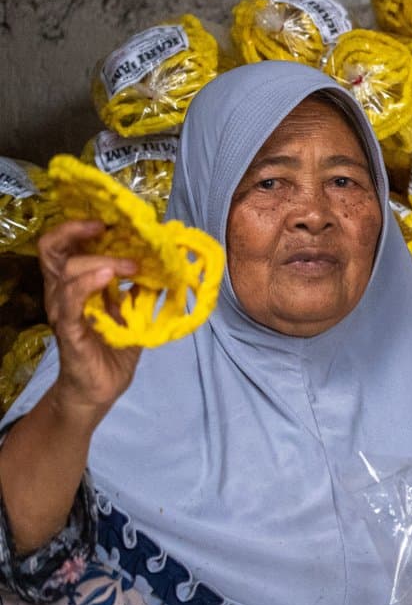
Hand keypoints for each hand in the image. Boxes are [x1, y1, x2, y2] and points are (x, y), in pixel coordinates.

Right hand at [37, 219, 142, 420]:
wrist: (102, 386)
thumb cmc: (114, 347)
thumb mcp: (134, 310)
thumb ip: (141, 286)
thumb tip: (164, 260)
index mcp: (76, 282)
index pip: (65, 244)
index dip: (79, 225)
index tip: (110, 218)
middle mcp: (63, 291)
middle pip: (54, 249)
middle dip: (80, 232)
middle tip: (111, 229)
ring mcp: (63, 309)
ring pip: (66, 271)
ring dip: (100, 261)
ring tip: (130, 265)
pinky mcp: (68, 329)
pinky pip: (69, 301)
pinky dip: (87, 285)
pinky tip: (107, 278)